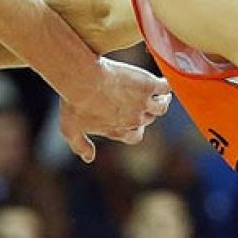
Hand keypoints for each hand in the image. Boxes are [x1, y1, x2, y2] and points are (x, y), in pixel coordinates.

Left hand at [58, 59, 172, 162]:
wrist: (83, 79)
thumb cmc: (74, 103)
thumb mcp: (70, 129)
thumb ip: (80, 145)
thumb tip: (89, 158)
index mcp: (118, 130)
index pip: (135, 136)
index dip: (135, 129)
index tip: (132, 120)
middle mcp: (134, 120)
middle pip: (148, 118)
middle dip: (145, 111)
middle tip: (140, 100)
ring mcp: (143, 103)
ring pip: (161, 106)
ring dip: (162, 101)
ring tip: (160, 94)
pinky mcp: (148, 85)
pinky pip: (166, 88)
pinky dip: (168, 86)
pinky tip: (163, 81)